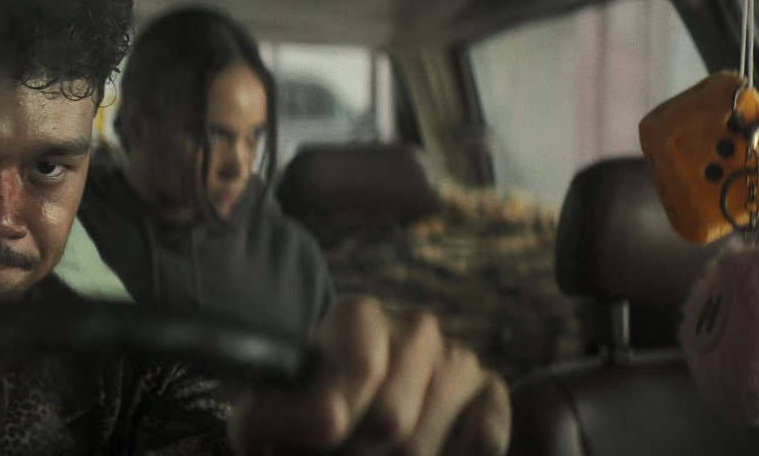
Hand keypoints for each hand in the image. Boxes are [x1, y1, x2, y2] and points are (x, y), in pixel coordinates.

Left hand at [230, 296, 509, 455]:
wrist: (350, 418)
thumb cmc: (304, 418)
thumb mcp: (266, 413)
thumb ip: (268, 415)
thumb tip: (328, 418)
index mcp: (358, 317)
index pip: (361, 367)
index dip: (332, 419)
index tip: (320, 436)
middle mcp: (415, 327)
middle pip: (391, 419)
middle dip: (355, 455)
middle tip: (340, 452)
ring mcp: (460, 360)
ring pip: (424, 444)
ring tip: (367, 455)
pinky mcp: (491, 396)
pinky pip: (479, 447)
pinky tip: (421, 454)